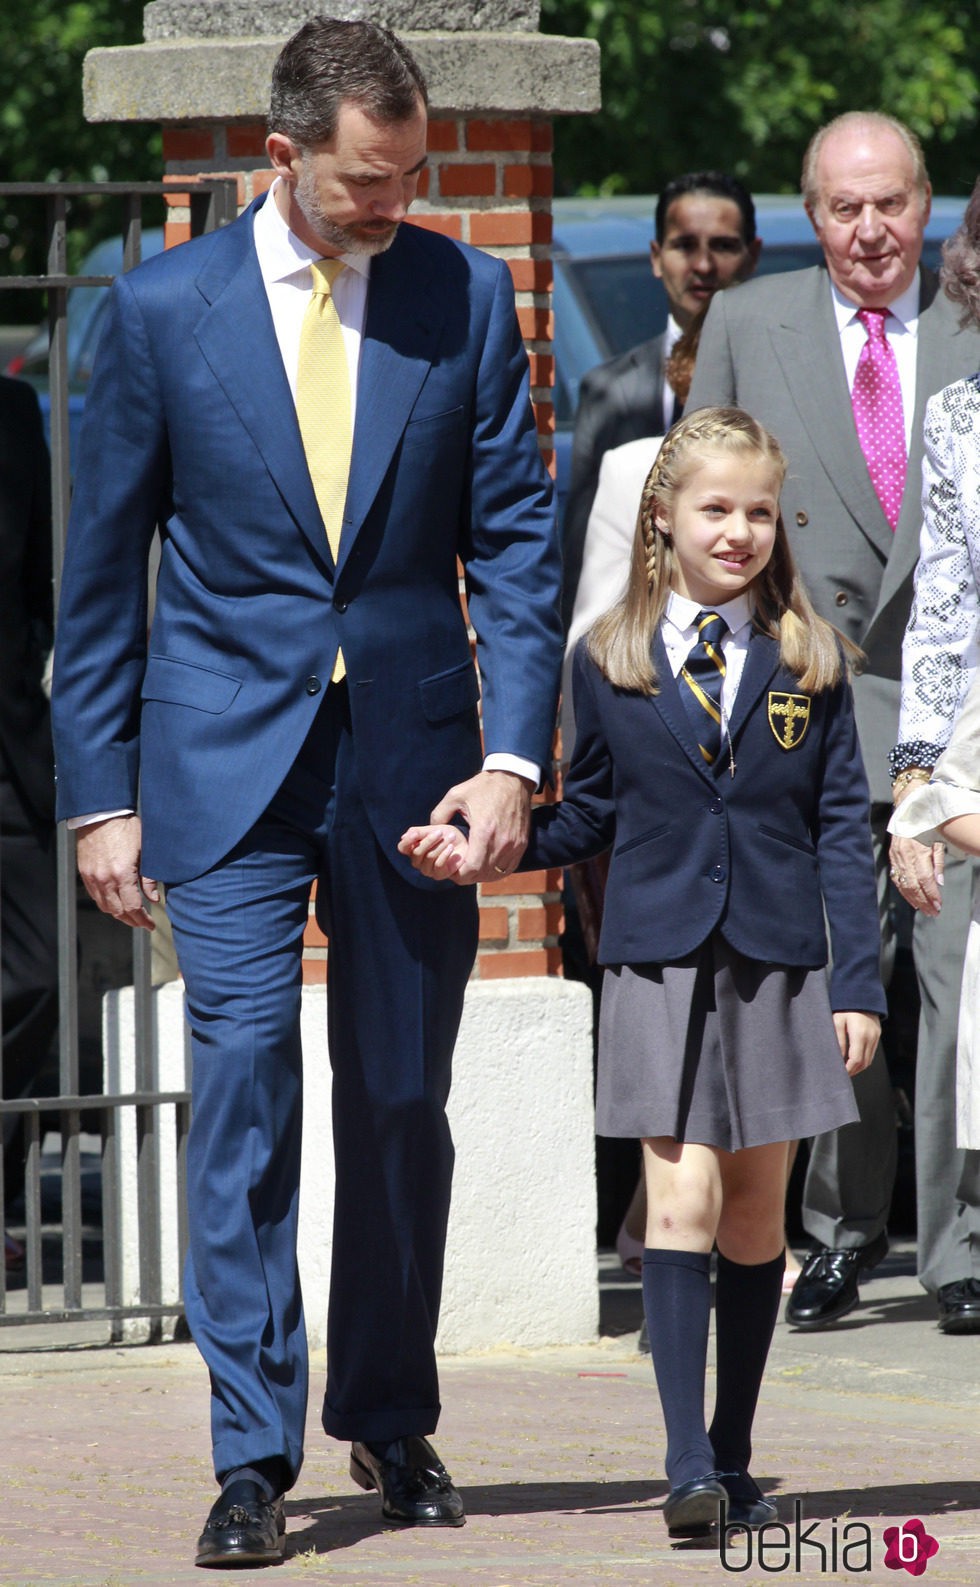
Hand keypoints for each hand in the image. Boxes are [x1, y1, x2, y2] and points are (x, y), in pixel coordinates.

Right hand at [75, 815, 158, 930]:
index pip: (133, 908)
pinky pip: (95, 896)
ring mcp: (92, 877)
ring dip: (118, 914)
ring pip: (104, 906)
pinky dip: (106, 903)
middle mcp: (105, 880)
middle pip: (118, 912)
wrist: (101, 813)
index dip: (143, 920)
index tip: (150, 925)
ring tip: (130, 916)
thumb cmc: (125, 827)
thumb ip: (148, 878)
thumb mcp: (144, 852)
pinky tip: (115, 902)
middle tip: (143, 923)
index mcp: (122, 875)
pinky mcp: (84, 872)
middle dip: (132, 921)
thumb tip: (154, 899)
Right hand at [398, 823, 469, 879]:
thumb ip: (420, 832)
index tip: (415, 833)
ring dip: (440, 846)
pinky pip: (438, 865)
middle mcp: (418, 861)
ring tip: (451, 837)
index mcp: (413, 848)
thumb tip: (404, 836)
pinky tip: (451, 848)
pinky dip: (445, 855)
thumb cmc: (447, 836)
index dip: (407, 841)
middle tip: (440, 832)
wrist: (465, 844)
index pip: (403, 848)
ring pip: (428, 858)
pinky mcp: (439, 875)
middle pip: (417, 852)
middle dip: (429, 840)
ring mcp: (427, 870)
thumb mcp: (435, 830)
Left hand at [428, 769, 532, 883]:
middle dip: (468, 876)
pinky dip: (497, 870)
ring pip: (496, 873)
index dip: (459, 873)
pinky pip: (509, 867)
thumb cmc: (483, 786)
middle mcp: (502, 842)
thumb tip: (430, 831)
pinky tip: (487, 866)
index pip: (472, 868)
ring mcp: (514, 845)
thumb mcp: (455, 796)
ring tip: (470, 868)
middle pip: (483, 874)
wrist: (513, 778)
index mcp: (484, 832)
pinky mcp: (522, 844)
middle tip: (457, 870)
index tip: (451, 869)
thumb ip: (439, 815)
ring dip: (482, 875)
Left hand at [832, 1010, 880, 1075]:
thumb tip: (839, 1057)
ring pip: (869, 1059)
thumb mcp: (837, 1021)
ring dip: (859, 1066)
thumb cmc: (846, 1007)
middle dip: (854, 1070)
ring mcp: (875, 1037)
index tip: (841, 1073)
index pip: (856, 1059)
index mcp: (859, 1034)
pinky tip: (855, 1059)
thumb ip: (839, 1040)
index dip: (849, 1069)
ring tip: (848, 1068)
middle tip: (843, 1074)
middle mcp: (870, 1037)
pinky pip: (872, 1052)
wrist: (861, 995)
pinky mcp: (877, 1035)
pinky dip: (864, 1059)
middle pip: (864, 1063)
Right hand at [889, 831, 942, 916]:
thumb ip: (938, 862)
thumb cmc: (926, 826)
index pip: (925, 879)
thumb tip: (939, 883)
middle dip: (924, 901)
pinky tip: (912, 900)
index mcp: (918, 851)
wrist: (907, 811)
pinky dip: (905, 892)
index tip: (938, 905)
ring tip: (925, 910)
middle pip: (913, 885)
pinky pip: (897, 879)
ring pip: (904, 884)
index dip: (931, 894)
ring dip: (915, 900)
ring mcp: (896, 858)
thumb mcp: (937, 841)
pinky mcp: (892, 858)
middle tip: (933, 912)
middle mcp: (905, 856)